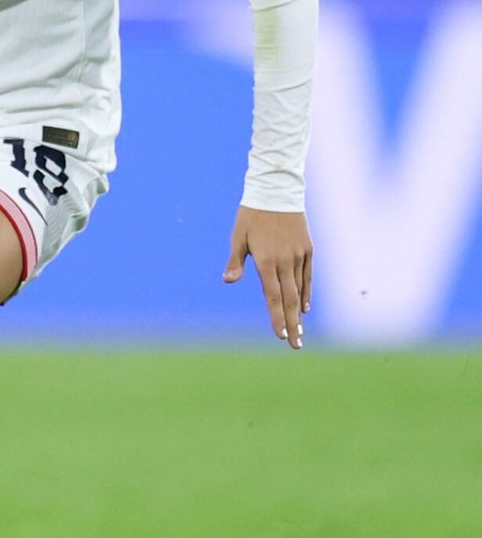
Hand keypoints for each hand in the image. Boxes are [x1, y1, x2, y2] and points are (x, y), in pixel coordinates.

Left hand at [224, 207, 312, 348]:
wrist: (277, 191)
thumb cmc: (251, 215)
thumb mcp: (238, 236)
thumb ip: (235, 261)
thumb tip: (228, 281)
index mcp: (266, 260)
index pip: (272, 296)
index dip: (277, 317)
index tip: (280, 336)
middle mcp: (284, 261)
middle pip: (289, 299)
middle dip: (292, 325)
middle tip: (295, 346)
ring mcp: (298, 255)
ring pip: (300, 290)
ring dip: (299, 313)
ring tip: (300, 333)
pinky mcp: (307, 249)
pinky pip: (308, 276)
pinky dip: (306, 293)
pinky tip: (305, 308)